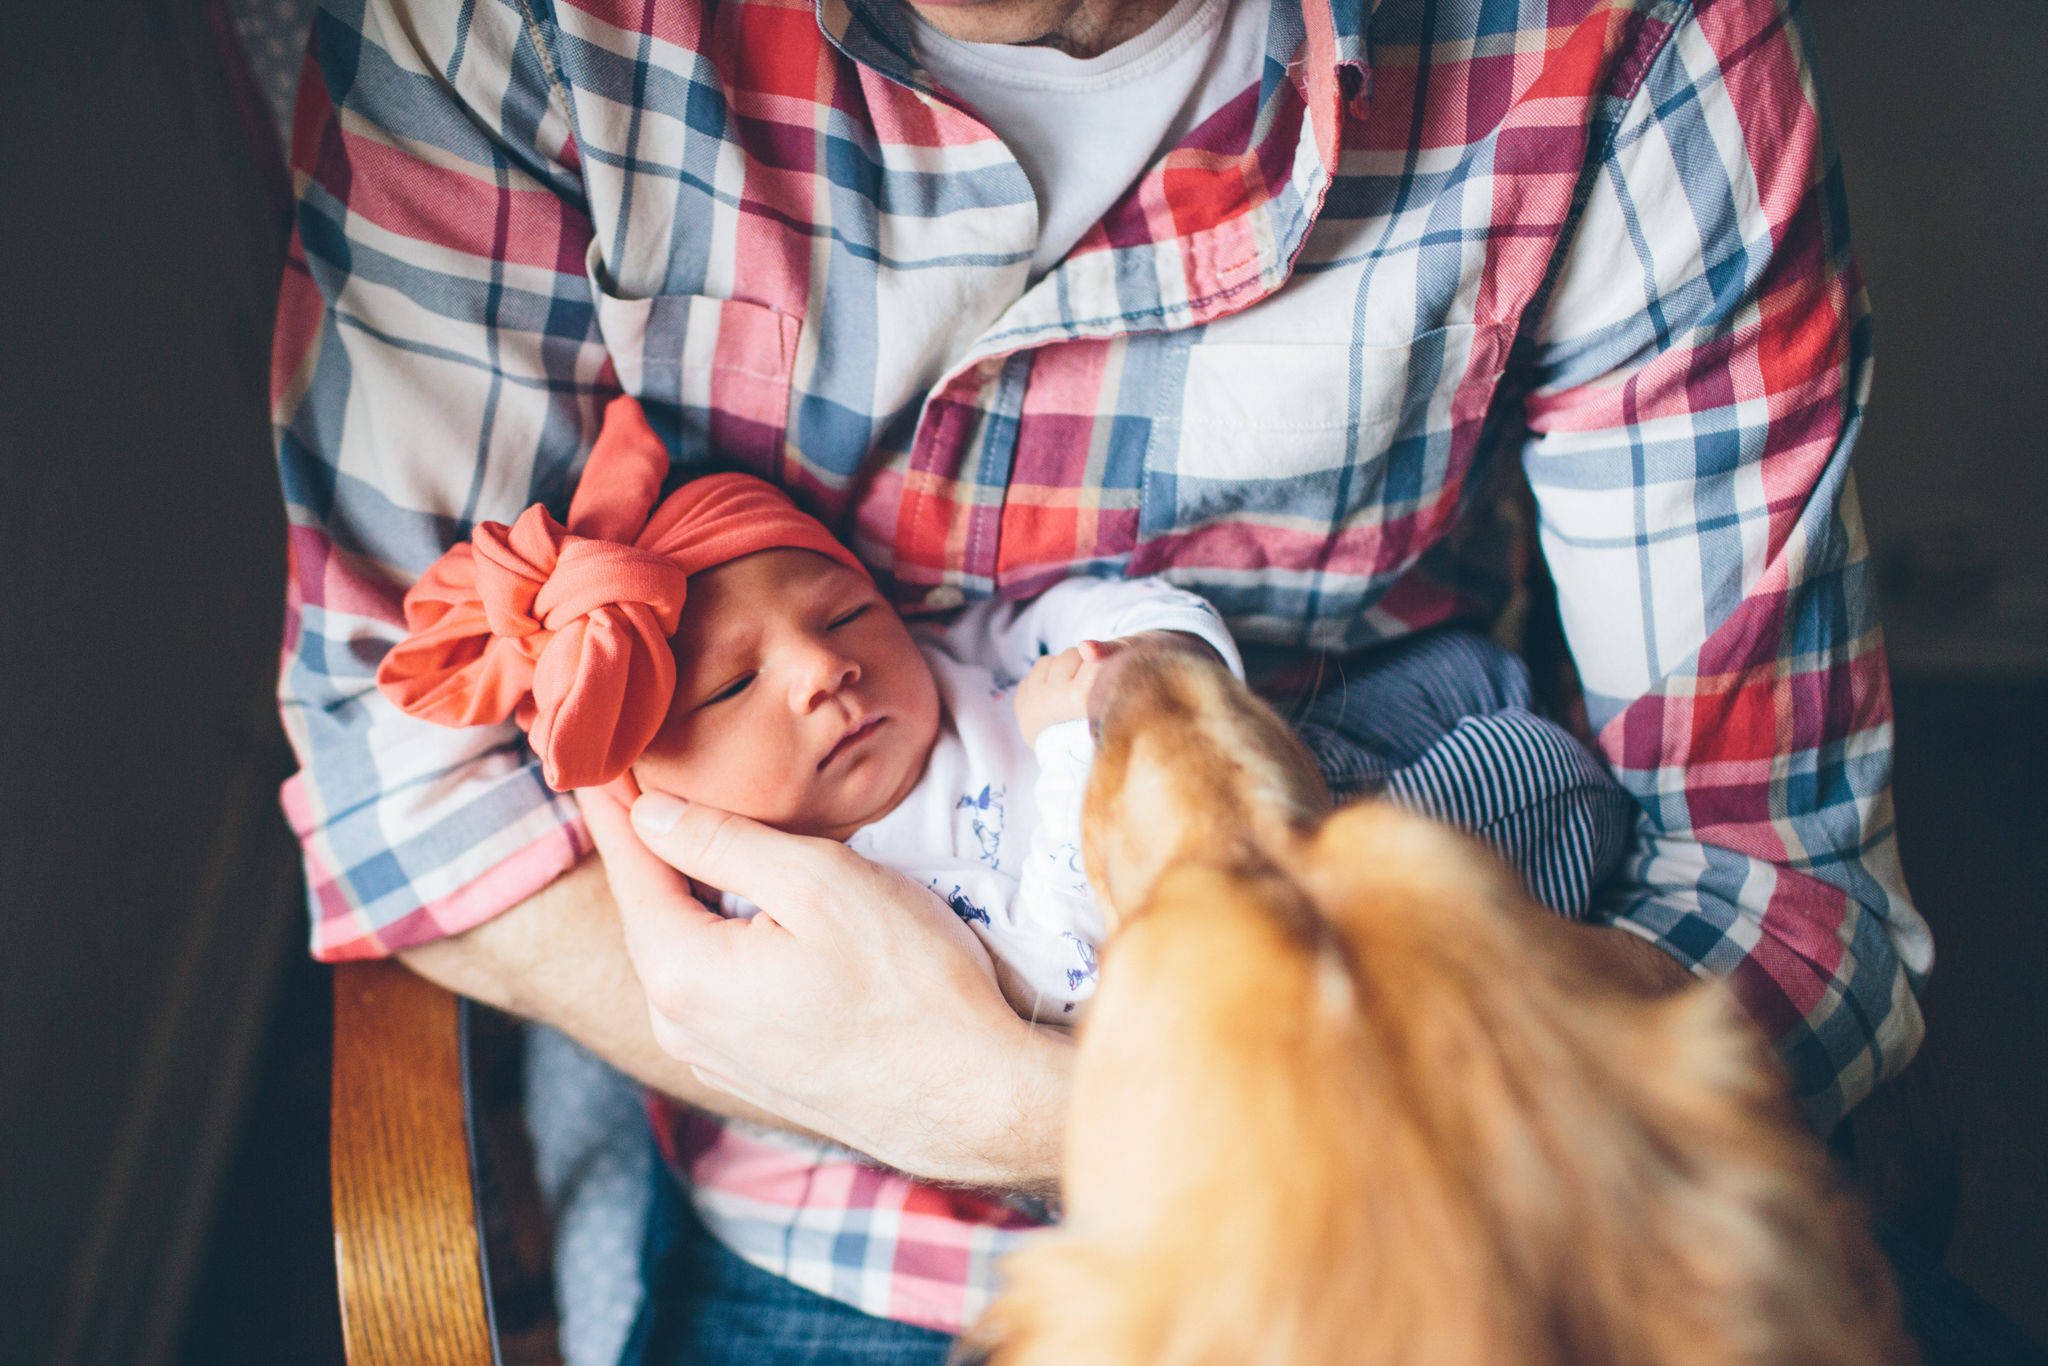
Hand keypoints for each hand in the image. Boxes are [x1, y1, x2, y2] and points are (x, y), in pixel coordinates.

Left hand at [579, 785, 1071, 1190]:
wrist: (976, 1101)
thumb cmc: (912, 987)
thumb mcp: (819, 883)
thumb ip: (723, 841)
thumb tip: (648, 812)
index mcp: (680, 972)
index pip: (628, 862)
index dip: (615, 798)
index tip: (597, 749)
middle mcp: (678, 1024)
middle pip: (651, 908)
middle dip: (647, 842)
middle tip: (639, 773)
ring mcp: (713, 1056)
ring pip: (684, 949)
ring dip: (686, 890)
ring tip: (687, 830)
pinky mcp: (752, 1072)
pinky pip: (714, 986)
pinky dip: (717, 936)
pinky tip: (742, 907)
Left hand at [1015, 638, 1120, 745]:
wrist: (1077, 765)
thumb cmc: (1106, 725)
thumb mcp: (1115, 691)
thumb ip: (1108, 658)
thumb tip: (1085, 645)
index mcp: (1079, 698)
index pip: (1095, 660)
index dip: (1105, 665)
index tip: (1108, 676)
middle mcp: (1054, 698)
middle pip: (1072, 655)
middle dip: (1083, 664)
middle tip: (1091, 683)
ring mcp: (1034, 701)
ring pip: (1049, 660)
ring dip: (1062, 668)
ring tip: (1073, 686)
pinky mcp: (1022, 706)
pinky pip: (1032, 673)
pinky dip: (1045, 679)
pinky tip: (1057, 693)